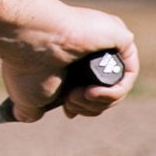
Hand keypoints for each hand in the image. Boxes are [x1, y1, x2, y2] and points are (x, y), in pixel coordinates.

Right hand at [0, 0, 136, 121]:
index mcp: (71, 61)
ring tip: (75, 95)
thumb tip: (27, 117)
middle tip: (69, 100)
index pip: (89, 91)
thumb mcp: (26, 97)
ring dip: (97, 102)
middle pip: (105, 93)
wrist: (31, 40)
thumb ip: (31, 109)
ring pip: (118, 87)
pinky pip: (128, 75)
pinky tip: (92, 92)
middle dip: (88, 107)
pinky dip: (114, 92)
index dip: (81, 106)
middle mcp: (89, 50)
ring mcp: (106, 43)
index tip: (67, 110)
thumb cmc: (27, 66)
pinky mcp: (121, 38)